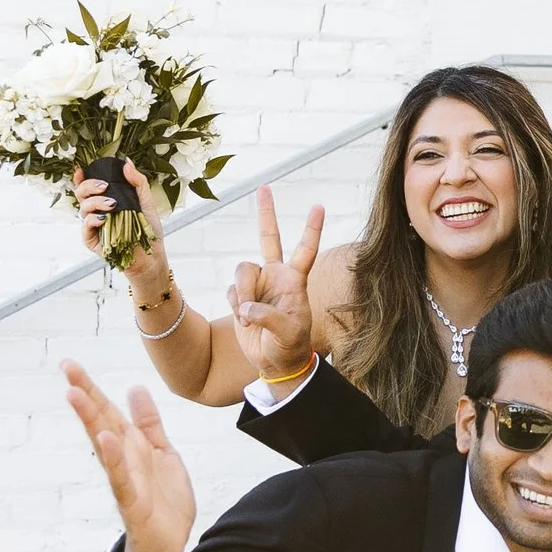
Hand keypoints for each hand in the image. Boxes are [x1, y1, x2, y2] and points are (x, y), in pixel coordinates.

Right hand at [62, 361, 195, 551]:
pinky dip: (113, 459)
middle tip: (66, 367)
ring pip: (104, 445)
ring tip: (75, 394)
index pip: (107, 411)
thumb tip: (135, 388)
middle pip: (101, 421)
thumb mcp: (162, 453)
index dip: (91, 388)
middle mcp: (123, 459)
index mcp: (131, 446)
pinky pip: (120, 478)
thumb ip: (149, 423)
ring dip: (90, 420)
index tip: (69, 364)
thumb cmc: (162, 501)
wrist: (169, 545)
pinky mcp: (132, 503)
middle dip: (85, 394)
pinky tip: (104, 439)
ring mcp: (124, 480)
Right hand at [78, 160, 177, 303]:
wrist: (152, 255)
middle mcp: (97, 211)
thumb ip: (138, 182)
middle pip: (81, 194)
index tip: (82, 169)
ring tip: (112, 204)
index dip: (81, 177)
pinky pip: (85, 227)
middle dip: (89, 186)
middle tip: (105, 186)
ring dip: (95, 202)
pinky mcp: (92, 240)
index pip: (89, 187)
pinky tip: (104, 218)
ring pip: (83, 209)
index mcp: (107, 201)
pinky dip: (93, 220)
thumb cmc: (148, 231)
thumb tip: (127, 163)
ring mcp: (93, 226)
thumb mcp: (146, 202)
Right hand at [226, 187, 322, 385]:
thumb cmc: (291, 347)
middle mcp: (277, 276)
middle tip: (264, 188)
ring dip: (244, 293)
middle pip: (269, 238)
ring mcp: (258, 285)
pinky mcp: (242, 297)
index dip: (311, 229)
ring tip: (251, 319)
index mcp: (296, 280)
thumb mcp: (288, 334)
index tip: (319, 206)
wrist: (276, 364)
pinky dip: (237, 307)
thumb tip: (246, 307)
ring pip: (242, 271)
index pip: (306, 250)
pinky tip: (246, 323)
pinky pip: (232, 293)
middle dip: (266, 213)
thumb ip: (268, 317)